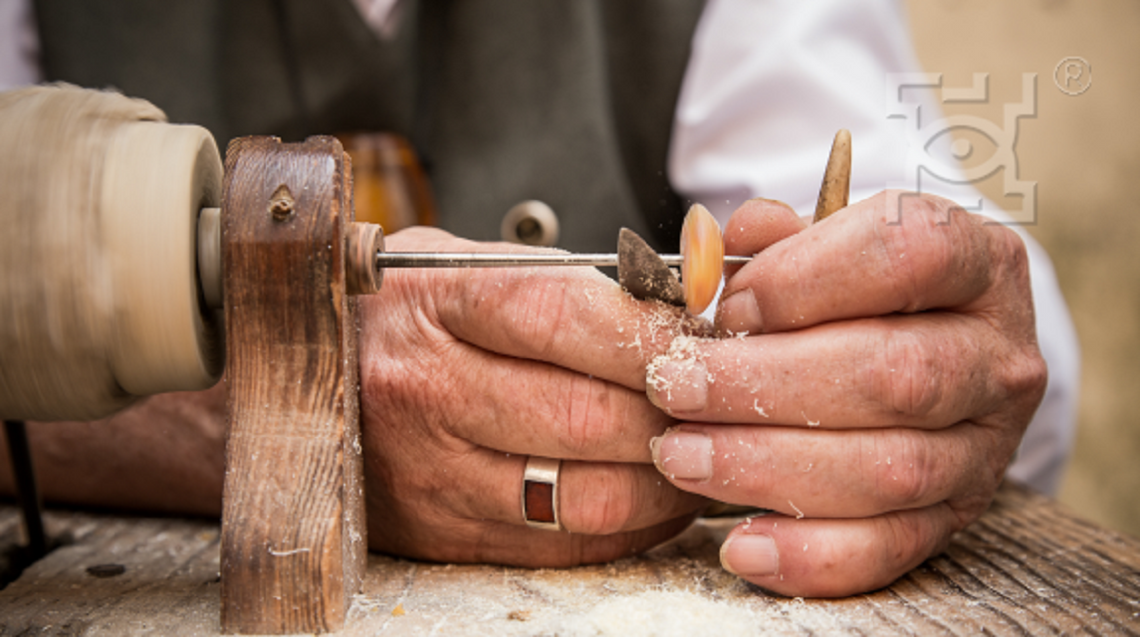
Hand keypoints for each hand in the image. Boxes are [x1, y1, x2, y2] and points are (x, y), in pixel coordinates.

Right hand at [358, 227, 708, 565]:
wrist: (301, 380)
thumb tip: (677, 305)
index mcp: (435, 304)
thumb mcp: (461, 264)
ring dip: (665, 483)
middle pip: (586, 416)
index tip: (701, 337)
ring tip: (697, 453)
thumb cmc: (399, 313)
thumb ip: (561, 282)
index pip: (564, 317)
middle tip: (718, 402)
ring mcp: (432, 473)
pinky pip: (562, 547)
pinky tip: (654, 497)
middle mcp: (426, 392)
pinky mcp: (442, 533)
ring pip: (585, 497)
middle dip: (673, 414)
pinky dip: (629, 528)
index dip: (649, 332)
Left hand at [645, 194, 1046, 595]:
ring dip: (770, 467)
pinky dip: (811, 555)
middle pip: (893, 374)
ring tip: (682, 456)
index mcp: (977, 263)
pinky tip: (741, 543)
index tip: (729, 306)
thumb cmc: (858, 292)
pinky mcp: (958, 517)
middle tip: (677, 387)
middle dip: (766, 386)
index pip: (910, 253)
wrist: (925, 353)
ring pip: (888, 470)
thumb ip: (771, 241)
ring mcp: (986, 446)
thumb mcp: (826, 245)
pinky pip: (890, 548)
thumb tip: (704, 253)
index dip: (806, 279)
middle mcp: (998, 357)